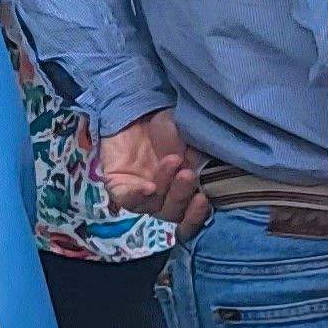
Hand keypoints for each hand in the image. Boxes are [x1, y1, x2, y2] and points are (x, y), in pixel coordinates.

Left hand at [98, 109, 206, 226]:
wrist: (141, 110)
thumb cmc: (172, 126)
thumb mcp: (192, 141)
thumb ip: (200, 162)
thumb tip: (208, 177)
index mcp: (183, 192)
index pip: (190, 217)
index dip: (196, 215)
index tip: (203, 199)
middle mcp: (162, 197)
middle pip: (172, 213)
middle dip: (182, 195)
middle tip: (188, 173)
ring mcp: (140, 193)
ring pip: (152, 206)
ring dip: (165, 186)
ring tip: (172, 161)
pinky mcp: (119, 186)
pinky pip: (126, 200)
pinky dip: (137, 196)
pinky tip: (147, 188)